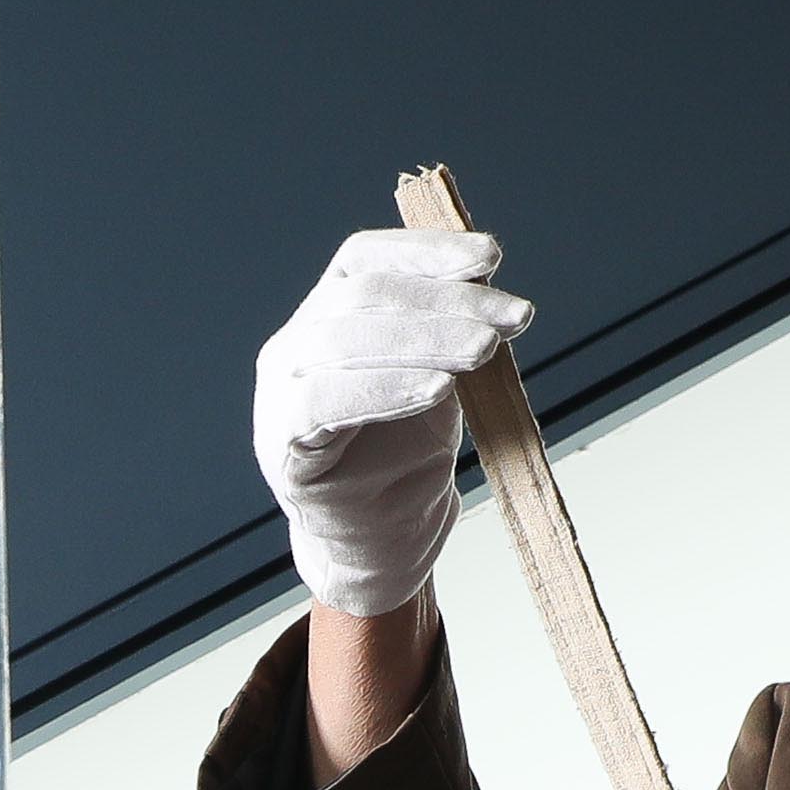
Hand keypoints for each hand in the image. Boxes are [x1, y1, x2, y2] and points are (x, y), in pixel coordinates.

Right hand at [250, 227, 525, 621]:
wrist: (381, 538)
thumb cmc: (405, 454)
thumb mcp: (433, 374)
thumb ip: (444, 327)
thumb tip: (485, 277)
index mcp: (323, 314)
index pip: (365, 258)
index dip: (427, 251)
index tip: (491, 256)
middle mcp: (293, 344)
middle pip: (364, 295)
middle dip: (447, 301)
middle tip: (511, 316)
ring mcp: (278, 394)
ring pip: (345, 339)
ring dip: (426, 339)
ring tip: (484, 350)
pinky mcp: (283, 446)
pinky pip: (325, 404)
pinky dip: (386, 388)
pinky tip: (436, 389)